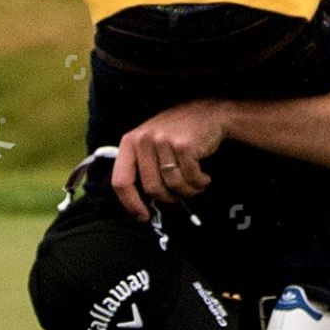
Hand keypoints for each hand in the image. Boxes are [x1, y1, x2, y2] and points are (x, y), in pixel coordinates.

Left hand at [111, 99, 227, 221]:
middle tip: (179, 196)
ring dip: (188, 191)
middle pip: (151, 188)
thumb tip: (139, 204)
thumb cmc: (178, 132)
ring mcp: (164, 141)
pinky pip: (190, 178)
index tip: (143, 216)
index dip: (131, 204)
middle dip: (169, 198)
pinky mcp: (183, 145)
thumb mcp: (151, 142)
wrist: (208, 112)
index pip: (121, 181)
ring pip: (173, 185)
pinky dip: (199, 182)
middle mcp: (144, 139)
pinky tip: (204, 176)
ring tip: (195, 184)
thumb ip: (141, 165)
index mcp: (130, 141)